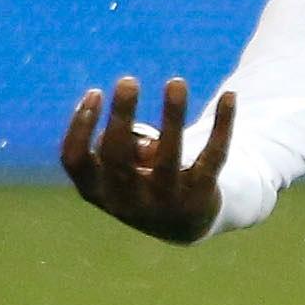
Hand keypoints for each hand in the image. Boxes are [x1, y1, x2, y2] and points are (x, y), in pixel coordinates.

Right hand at [63, 76, 232, 244]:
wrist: (184, 223)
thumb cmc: (143, 181)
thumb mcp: (123, 170)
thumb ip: (123, 148)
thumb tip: (143, 135)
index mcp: (98, 192)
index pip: (75, 161)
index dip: (79, 127)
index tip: (95, 92)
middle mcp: (127, 202)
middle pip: (117, 157)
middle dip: (121, 116)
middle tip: (127, 81)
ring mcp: (165, 201)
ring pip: (169, 155)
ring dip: (172, 116)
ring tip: (176, 82)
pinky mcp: (201, 194)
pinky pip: (213, 155)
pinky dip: (222, 124)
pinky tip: (229, 95)